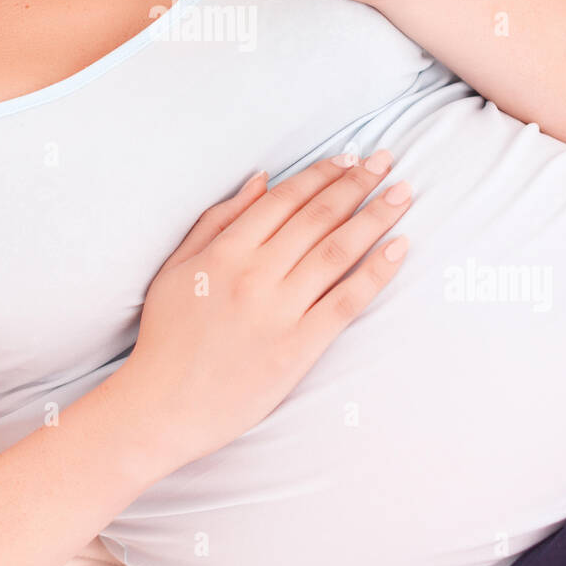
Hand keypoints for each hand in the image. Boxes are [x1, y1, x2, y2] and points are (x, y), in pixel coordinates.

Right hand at [119, 149, 411, 471]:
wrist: (162, 407)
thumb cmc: (166, 336)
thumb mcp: (177, 267)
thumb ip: (218, 220)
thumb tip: (261, 179)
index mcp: (225, 251)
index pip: (285, 200)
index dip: (321, 175)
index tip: (350, 158)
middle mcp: (256, 275)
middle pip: (319, 217)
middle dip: (358, 183)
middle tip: (388, 161)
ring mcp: (280, 311)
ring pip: (338, 251)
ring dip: (375, 217)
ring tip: (403, 192)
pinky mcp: (299, 348)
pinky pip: (346, 301)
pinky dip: (376, 272)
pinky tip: (399, 247)